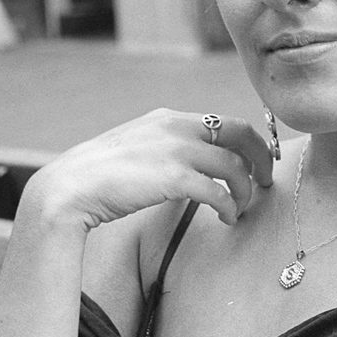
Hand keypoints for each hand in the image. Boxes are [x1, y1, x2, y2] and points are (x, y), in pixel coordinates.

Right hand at [26, 108, 275, 231]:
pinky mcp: (174, 177)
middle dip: (261, 158)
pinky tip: (227, 218)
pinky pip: (219, 192)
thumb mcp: (135, 149)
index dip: (248, 142)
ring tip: (240, 209)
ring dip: (245, 191)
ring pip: (235, 166)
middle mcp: (177, 127)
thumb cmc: (98, 176)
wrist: (68, 188)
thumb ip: (163, 150)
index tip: (256, 161)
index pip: (224, 122)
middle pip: (241, 134)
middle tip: (267, 181)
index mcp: (168, 118)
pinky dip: (230, 206)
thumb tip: (186, 169)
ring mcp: (176, 150)